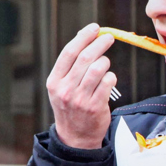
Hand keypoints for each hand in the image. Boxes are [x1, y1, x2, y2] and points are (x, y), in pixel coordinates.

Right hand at [47, 23, 115, 148]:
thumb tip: (87, 39)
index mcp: (54, 81)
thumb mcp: (62, 88)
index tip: (94, 28)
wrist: (75, 137)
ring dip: (105, 62)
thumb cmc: (71, 107)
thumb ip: (71, 67)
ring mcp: (80, 99)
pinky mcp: (95, 106)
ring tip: (105, 63)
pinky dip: (111, 77)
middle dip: (99, 44)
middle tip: (109, 38)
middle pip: (85, 58)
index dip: (83, 37)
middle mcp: (65, 89)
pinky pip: (108, 83)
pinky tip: (109, 79)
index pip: (69, 53)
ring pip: (97, 69)